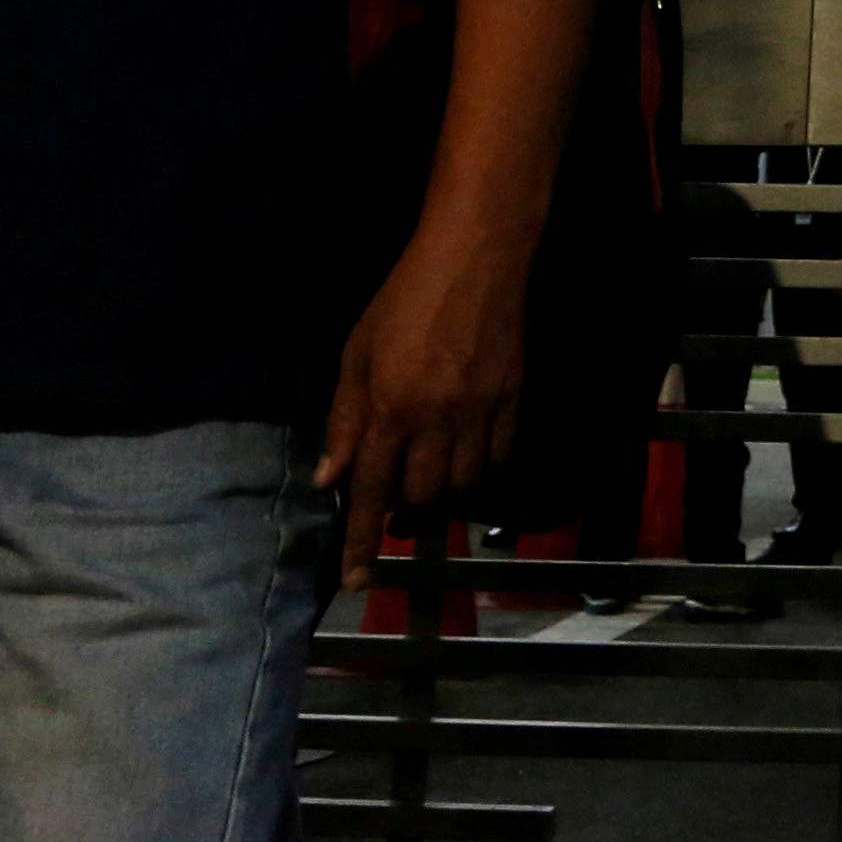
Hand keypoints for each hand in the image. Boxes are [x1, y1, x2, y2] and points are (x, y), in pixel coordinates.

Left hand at [319, 229, 528, 585]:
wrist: (474, 259)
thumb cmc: (402, 302)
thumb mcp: (356, 355)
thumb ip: (344, 421)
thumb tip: (329, 480)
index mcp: (389, 408)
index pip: (371, 493)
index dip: (362, 542)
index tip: (355, 583)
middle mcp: (435, 420)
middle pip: (421, 497)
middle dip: (403, 506)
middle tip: (394, 490)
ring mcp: (478, 413)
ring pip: (462, 485)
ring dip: (441, 489)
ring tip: (429, 468)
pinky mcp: (512, 400)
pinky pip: (498, 457)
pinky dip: (480, 464)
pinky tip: (468, 449)